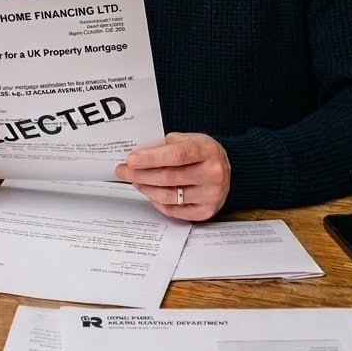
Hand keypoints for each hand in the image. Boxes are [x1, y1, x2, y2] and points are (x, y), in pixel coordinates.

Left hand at [114, 132, 230, 221]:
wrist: (228, 170)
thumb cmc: (203, 153)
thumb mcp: (188, 139)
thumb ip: (166, 146)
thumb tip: (137, 156)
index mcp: (207, 151)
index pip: (176, 155)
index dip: (151, 158)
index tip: (131, 160)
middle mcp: (212, 174)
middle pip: (169, 177)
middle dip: (140, 174)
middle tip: (123, 171)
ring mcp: (210, 195)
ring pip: (168, 196)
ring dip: (146, 188)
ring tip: (134, 181)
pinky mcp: (206, 211)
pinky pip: (173, 210)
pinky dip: (157, 202)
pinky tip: (149, 192)